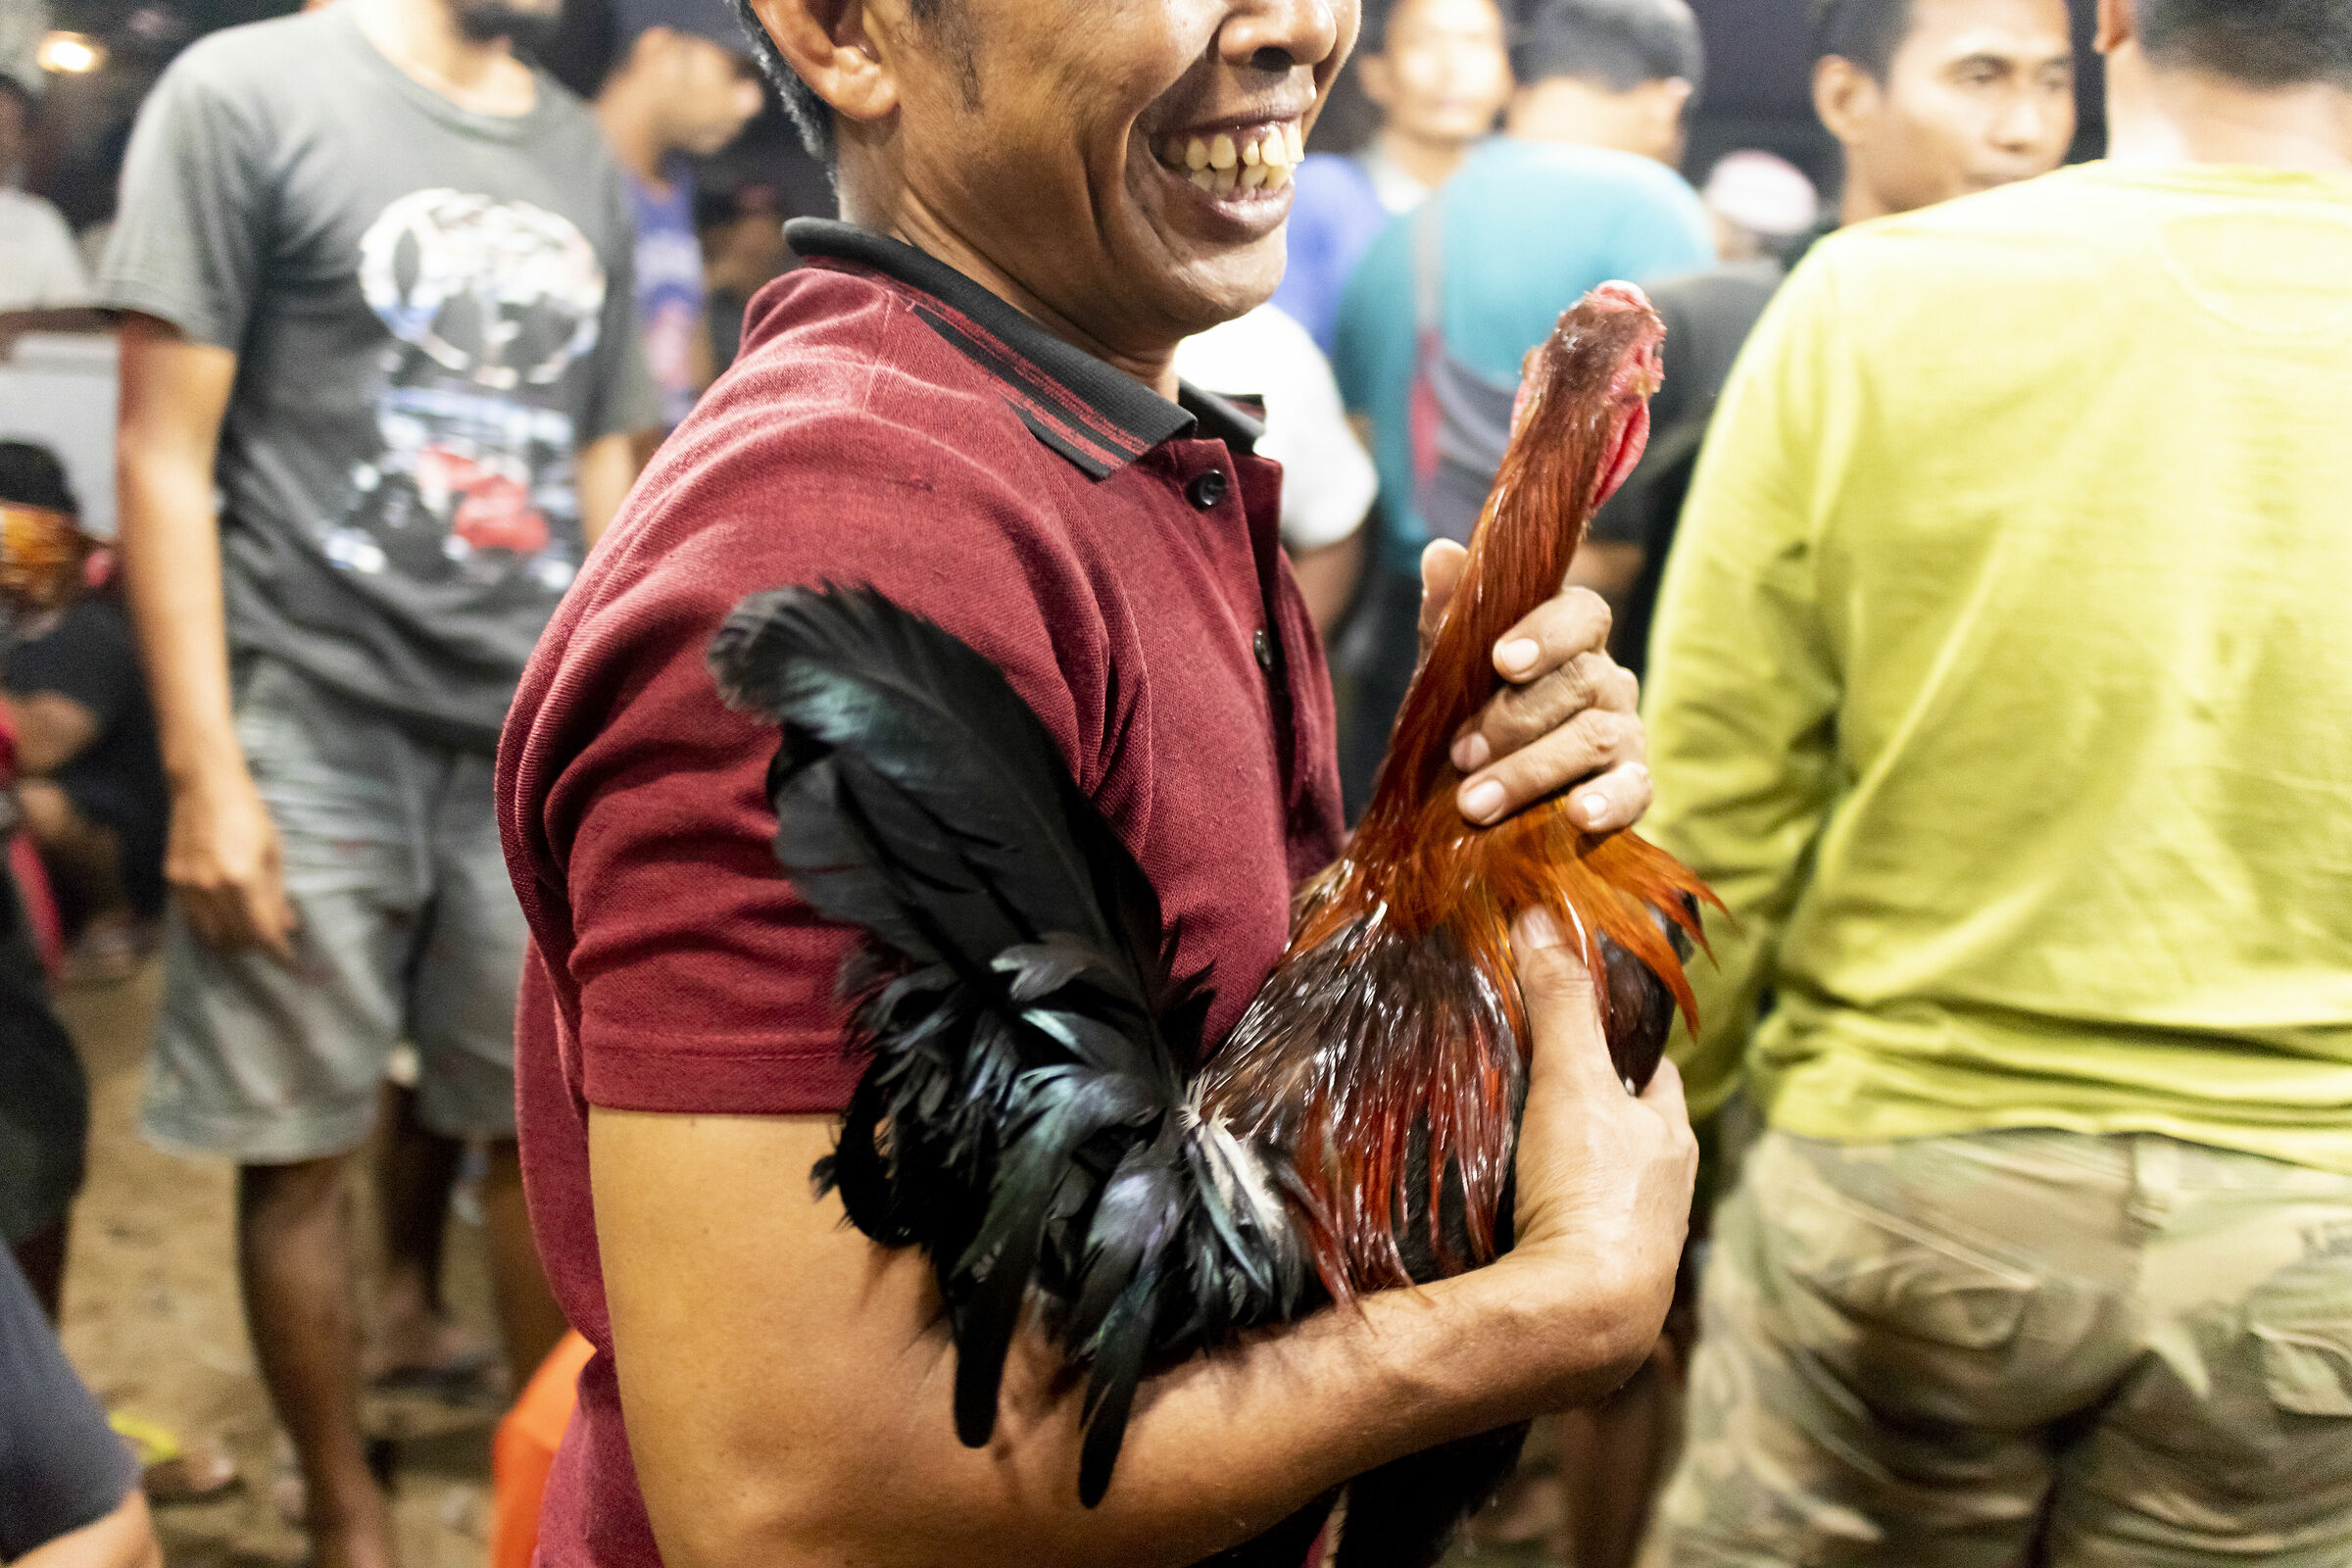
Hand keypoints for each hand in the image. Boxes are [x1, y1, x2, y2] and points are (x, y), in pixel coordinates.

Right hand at [167, 765, 295, 962]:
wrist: (203, 787)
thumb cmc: (248, 815)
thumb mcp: (273, 853)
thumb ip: (277, 894)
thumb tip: (286, 926)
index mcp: (243, 878)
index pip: (261, 932)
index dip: (277, 952)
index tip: (289, 960)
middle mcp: (211, 887)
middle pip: (235, 939)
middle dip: (256, 948)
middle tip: (271, 945)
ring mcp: (187, 886)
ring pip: (210, 935)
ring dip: (232, 942)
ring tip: (249, 935)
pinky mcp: (171, 881)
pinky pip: (192, 919)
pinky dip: (210, 927)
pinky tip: (224, 920)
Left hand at [1416, 541, 1650, 832]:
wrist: (1479, 790)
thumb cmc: (1471, 715)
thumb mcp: (1452, 668)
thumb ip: (1450, 617)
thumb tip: (1441, 554)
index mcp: (1570, 637)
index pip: (1582, 613)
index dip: (1546, 633)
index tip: (1501, 660)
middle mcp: (1607, 677)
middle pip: (1579, 681)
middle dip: (1512, 720)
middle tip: (1459, 754)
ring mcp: (1624, 731)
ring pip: (1593, 736)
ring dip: (1530, 771)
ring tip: (1474, 802)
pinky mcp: (1632, 784)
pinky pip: (1634, 789)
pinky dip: (1608, 801)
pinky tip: (1576, 815)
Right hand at [1507, 908, 1696, 1357]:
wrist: (1583, 1317)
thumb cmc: (1590, 1190)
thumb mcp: (1571, 1079)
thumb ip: (1559, 1002)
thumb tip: (1543, 917)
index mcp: (1673, 1138)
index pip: (1656, 1077)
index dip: (1624, 1053)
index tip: (1585, 1034)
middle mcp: (1669, 1192)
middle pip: (1631, 1136)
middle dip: (1595, 1118)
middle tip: (1537, 1095)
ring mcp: (1640, 1246)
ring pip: (1607, 1192)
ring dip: (1574, 1177)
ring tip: (1518, 1158)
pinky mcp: (1606, 1290)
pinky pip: (1580, 1241)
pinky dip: (1556, 1226)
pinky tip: (1520, 1225)